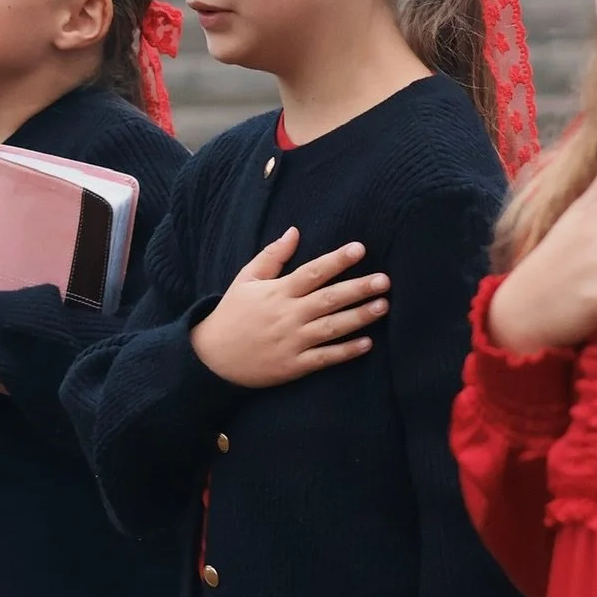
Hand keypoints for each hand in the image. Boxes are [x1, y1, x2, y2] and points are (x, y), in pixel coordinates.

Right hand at [189, 228, 388, 387]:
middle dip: (358, 288)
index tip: (359, 249)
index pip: (312, 272)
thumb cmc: (232, 314)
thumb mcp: (246, 280)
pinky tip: (367, 343)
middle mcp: (288, 315)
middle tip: (384, 280)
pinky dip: (345, 352)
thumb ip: (272, 256)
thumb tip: (295, 231)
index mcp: (278, 292)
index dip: (336, 260)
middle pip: (328, 299)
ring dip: (359, 317)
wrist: (212, 358)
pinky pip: (324, 358)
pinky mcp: (294, 366)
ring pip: (331, 328)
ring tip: (383, 306)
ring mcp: (292, 342)